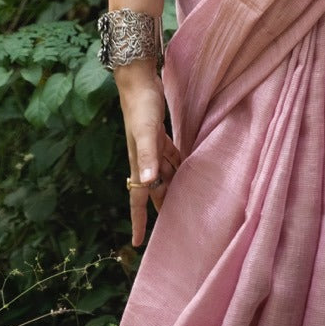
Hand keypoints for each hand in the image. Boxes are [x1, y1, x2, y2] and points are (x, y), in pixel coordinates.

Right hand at [114, 61, 181, 245]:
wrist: (138, 82)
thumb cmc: (141, 107)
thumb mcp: (147, 131)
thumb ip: (147, 156)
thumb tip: (146, 182)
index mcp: (139, 163)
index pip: (137, 198)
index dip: (138, 221)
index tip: (137, 243)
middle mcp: (145, 159)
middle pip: (153, 190)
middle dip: (159, 207)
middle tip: (173, 227)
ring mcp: (153, 147)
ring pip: (164, 174)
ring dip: (171, 187)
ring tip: (184, 203)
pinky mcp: (160, 136)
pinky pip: (170, 157)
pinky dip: (177, 165)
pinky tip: (187, 168)